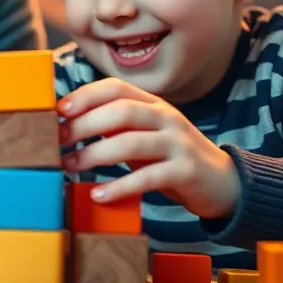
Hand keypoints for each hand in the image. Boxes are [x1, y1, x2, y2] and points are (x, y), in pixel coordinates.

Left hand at [58, 78, 239, 219]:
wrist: (224, 183)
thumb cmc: (170, 157)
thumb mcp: (145, 135)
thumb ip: (115, 126)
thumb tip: (67, 125)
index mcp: (153, 104)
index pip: (116, 88)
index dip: (86, 95)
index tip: (59, 110)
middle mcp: (167, 117)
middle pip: (121, 111)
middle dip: (84, 125)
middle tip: (58, 141)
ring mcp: (178, 143)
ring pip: (131, 142)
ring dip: (95, 155)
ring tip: (70, 166)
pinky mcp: (186, 171)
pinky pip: (148, 177)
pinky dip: (120, 186)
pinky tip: (99, 195)